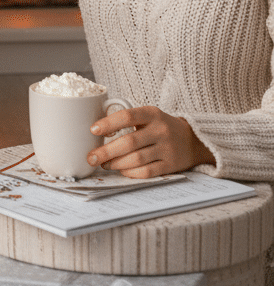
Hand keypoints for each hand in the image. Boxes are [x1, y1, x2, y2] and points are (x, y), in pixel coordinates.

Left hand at [87, 105, 215, 177]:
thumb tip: (97, 131)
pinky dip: (131, 172)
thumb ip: (128, 119)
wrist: (193, 140)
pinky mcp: (171, 165)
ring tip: (104, 164)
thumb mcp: (148, 116)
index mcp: (152, 113)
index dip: (108, 124)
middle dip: (106, 151)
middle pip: (129, 142)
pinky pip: (147, 172)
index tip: (93, 130)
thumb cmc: (161, 126)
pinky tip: (121, 170)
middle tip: (91, 157)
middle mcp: (160, 130)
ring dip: (116, 163)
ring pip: (136, 159)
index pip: (126, 116)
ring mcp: (167, 149)